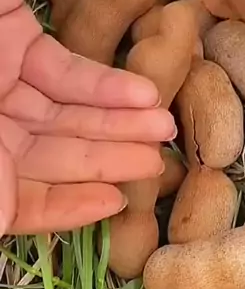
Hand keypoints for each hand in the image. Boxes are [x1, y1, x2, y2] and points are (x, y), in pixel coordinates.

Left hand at [0, 0, 175, 233]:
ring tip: (155, 165)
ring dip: (109, 166)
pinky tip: (113, 204)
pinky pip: (34, 210)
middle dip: (121, 129)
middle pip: (70, 124)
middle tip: (167, 131)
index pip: (64, 78)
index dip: (108, 88)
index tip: (149, 92)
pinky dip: (72, 210)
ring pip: (59, 165)